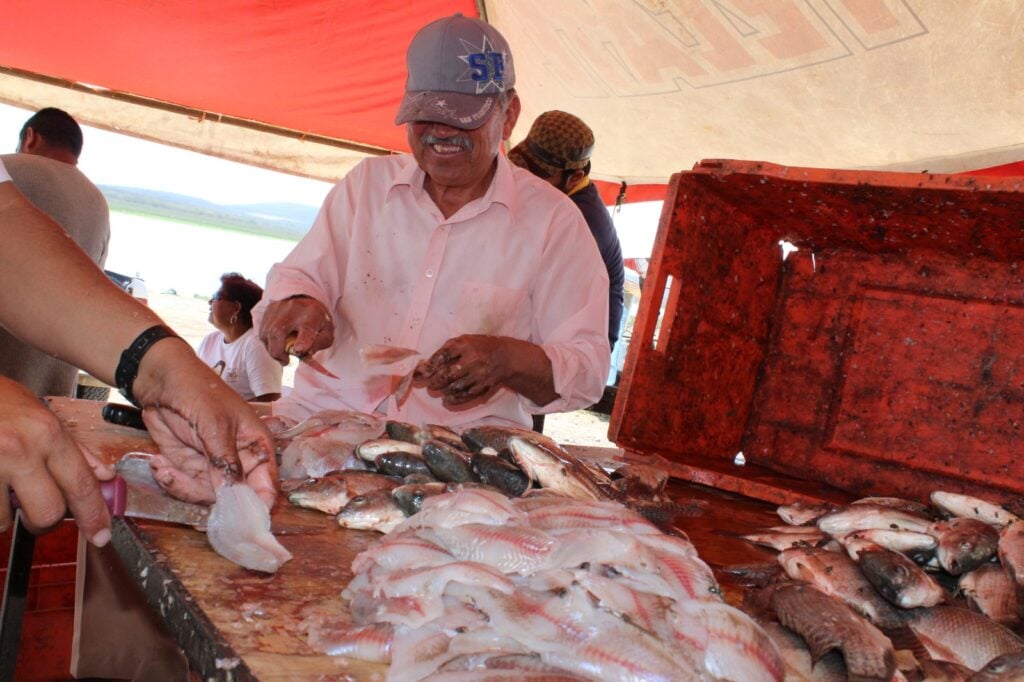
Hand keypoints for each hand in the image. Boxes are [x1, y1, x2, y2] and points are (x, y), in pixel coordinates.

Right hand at [0, 377, 113, 545]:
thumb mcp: (39, 413)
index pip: (80, 484)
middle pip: (46, 512)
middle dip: (41, 520)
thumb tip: (104, 475)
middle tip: (33, 511)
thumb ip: (73, 448)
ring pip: (4, 520)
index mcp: (45, 433)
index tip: (100, 534)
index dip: (93, 515)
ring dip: (2, 513)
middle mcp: (19, 450)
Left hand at [132, 340, 277, 507]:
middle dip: (206, 498)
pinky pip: (184, 488)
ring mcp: (213, 467)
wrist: (161, 380)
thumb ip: (226, 463)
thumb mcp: (215, 426)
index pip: (266, 487)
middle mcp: (240, 463)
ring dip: (181, 487)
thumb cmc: (199, 392)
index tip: (238, 522)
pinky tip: (158, 462)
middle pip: (234, 500)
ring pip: (205, 498)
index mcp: (257, 448)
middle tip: (180, 482)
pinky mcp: (189, 468)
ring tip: (163, 466)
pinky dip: (169, 480)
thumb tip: (236, 499)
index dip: (256, 507)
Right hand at [259, 296, 334, 363]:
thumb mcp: (327, 331)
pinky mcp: (267, 312)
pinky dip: (268, 343)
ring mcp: (277, 310)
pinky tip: (277, 344)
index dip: (303, 340)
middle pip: (278, 332)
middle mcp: (293, 310)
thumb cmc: (317, 320)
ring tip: (283, 353)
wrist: (305, 298)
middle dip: (278, 352)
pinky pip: (262, 332)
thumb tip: (306, 353)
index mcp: (312, 315)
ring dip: (272, 349)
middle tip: (286, 361)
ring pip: (266, 334)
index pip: (307, 328)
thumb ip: (320, 343)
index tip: (299, 350)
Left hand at [419, 334, 558, 407]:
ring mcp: (479, 374)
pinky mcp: (484, 386)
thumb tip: (425, 366)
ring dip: (443, 390)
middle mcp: (473, 359)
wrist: (505, 357)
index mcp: (465, 345)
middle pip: (447, 374)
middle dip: (434, 381)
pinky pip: (466, 395)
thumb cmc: (478, 347)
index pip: (443, 356)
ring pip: (455, 387)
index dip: (430, 366)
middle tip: (428, 383)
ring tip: (437, 389)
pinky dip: (454, 399)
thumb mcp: (463, 340)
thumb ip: (445, 349)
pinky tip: (447, 399)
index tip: (423, 372)